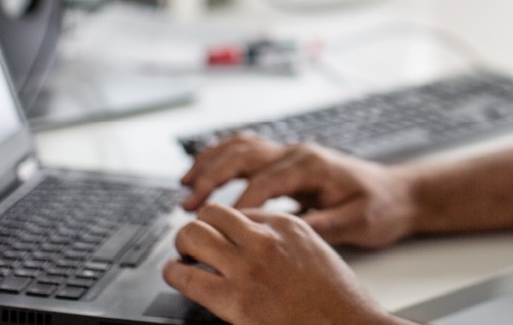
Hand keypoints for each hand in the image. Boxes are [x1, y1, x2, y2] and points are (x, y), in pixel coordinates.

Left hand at [163, 204, 403, 324]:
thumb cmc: (338, 300)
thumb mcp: (316, 253)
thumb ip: (285, 243)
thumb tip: (254, 244)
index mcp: (288, 226)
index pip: (240, 211)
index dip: (226, 226)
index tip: (221, 236)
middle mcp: (264, 239)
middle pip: (212, 214)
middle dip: (199, 226)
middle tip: (195, 242)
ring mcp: (247, 267)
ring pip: (192, 235)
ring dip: (183, 244)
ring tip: (183, 256)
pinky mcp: (234, 300)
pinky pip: (186, 276)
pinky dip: (174, 273)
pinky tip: (176, 275)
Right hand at [181, 136, 416, 247]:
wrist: (399, 194)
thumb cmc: (381, 207)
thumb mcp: (355, 224)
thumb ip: (319, 227)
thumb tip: (283, 234)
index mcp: (313, 165)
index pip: (264, 182)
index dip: (239, 204)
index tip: (219, 226)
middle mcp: (299, 153)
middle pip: (245, 155)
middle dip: (212, 177)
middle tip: (188, 204)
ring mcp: (293, 154)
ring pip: (242, 147)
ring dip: (211, 163)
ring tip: (185, 185)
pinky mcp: (289, 163)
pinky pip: (248, 153)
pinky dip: (222, 160)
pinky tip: (204, 176)